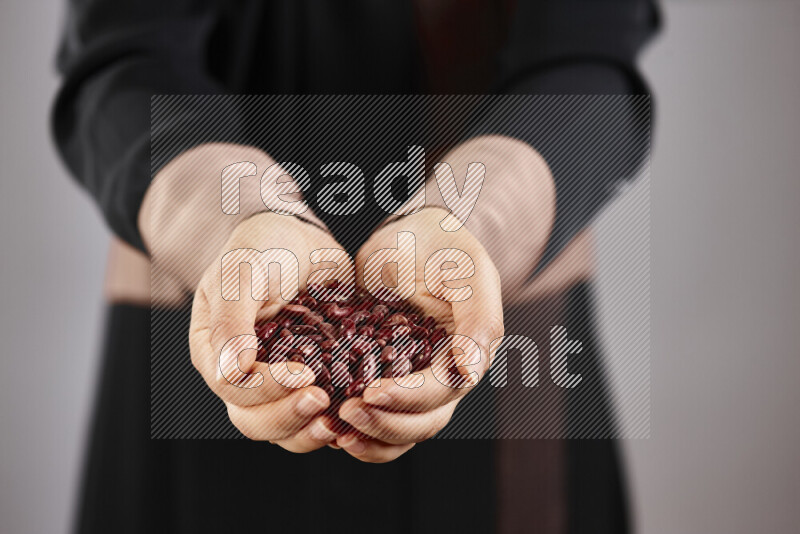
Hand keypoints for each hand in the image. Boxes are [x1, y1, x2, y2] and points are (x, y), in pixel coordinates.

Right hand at [189, 212, 345, 451]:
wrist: (299, 238)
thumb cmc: (262, 248)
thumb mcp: (241, 273)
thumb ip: (232, 320)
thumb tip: (230, 372)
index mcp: (216, 351)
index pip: (233, 388)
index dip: (266, 389)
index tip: (304, 375)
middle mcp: (242, 376)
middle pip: (255, 420)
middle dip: (289, 416)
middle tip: (323, 401)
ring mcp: (276, 382)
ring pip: (285, 428)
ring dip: (309, 431)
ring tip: (340, 421)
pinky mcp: (311, 381)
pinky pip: (316, 415)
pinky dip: (335, 422)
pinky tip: (356, 417)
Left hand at [335, 208, 503, 461]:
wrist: (410, 235)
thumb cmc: (445, 247)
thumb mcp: (469, 272)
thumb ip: (479, 319)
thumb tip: (469, 371)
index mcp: (467, 357)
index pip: (442, 393)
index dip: (409, 399)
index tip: (373, 393)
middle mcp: (441, 377)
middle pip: (420, 422)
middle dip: (384, 425)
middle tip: (347, 413)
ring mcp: (410, 380)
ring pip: (397, 429)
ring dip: (369, 436)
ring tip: (335, 429)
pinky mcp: (379, 375)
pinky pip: (372, 413)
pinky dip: (354, 425)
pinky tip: (328, 420)